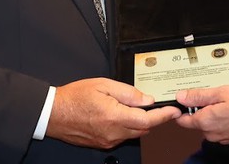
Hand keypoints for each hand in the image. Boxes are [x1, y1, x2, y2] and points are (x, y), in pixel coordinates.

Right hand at [48, 78, 181, 148]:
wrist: (54, 113)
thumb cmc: (74, 97)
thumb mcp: (103, 85)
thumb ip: (127, 92)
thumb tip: (146, 99)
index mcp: (115, 116)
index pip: (148, 119)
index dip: (164, 115)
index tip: (174, 111)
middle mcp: (113, 132)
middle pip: (144, 129)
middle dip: (154, 118)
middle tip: (158, 107)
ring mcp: (108, 140)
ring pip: (134, 134)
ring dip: (139, 123)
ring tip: (135, 107)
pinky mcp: (103, 143)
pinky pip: (122, 137)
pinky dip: (127, 127)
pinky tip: (120, 115)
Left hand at [173, 84, 228, 144]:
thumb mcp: (222, 91)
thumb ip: (199, 95)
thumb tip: (181, 96)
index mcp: (206, 122)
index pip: (182, 120)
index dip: (181, 109)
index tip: (184, 100)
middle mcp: (213, 134)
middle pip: (196, 122)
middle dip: (200, 109)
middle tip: (212, 95)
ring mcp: (224, 138)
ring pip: (210, 126)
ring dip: (213, 115)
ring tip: (226, 101)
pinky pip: (221, 130)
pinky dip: (224, 120)